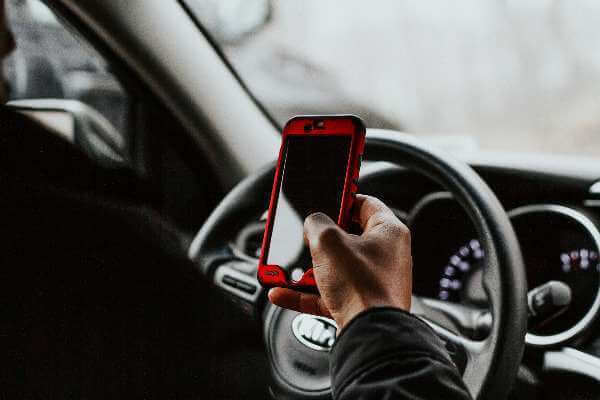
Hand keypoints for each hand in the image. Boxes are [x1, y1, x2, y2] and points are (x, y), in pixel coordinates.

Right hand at [268, 194, 411, 330]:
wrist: (370, 335)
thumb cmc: (363, 288)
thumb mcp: (328, 242)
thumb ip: (315, 223)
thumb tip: (312, 224)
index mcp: (388, 232)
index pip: (364, 203)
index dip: (341, 198)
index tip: (323, 198)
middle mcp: (384, 255)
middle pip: (344, 237)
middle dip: (315, 239)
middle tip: (299, 235)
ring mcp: (372, 281)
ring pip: (332, 267)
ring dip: (305, 268)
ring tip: (283, 267)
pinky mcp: (359, 303)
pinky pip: (327, 292)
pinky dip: (304, 293)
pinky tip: (282, 292)